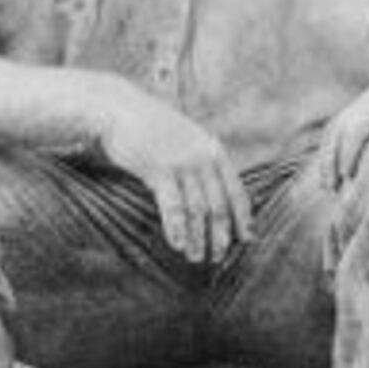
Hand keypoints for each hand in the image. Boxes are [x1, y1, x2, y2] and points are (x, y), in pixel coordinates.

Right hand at [98, 92, 249, 265]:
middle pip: (218, 204)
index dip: (243, 217)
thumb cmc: (152, 128)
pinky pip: (172, 205)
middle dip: (220, 234)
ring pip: (197, 209)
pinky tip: (176, 245)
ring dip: (197, 238)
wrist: (121, 109)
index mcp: (213, 150)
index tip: (247, 239)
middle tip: (218, 258)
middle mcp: (203, 157)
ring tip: (196, 258)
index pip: (236, 189)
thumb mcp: (186, 139)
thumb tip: (210, 192)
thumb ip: (200, 161)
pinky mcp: (159, 169)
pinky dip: (176, 227)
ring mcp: (182, 162)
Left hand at [320, 61, 368, 189]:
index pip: (341, 127)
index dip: (334, 152)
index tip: (336, 178)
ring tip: (335, 186)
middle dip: (327, 159)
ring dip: (332, 160)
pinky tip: (349, 174)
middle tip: (329, 188)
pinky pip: (356, 131)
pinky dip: (348, 152)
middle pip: (334, 130)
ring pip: (340, 132)